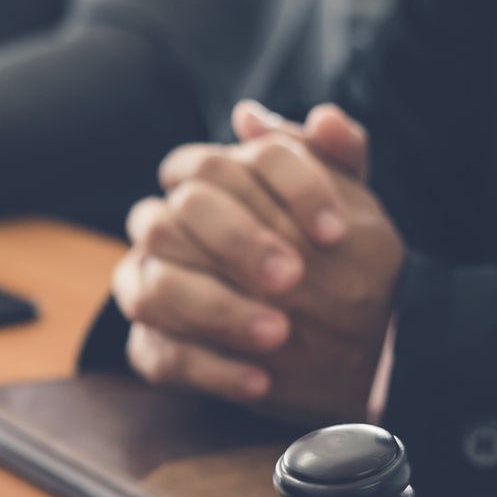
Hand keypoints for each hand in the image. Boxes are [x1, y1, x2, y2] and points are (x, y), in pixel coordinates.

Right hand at [113, 102, 401, 422]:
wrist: (340, 336)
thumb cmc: (332, 256)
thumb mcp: (350, 204)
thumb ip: (333, 156)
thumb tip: (292, 117)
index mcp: (200, 182)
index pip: (214, 163)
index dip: (279, 191)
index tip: (335, 231)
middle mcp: (159, 228)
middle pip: (171, 220)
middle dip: (236, 247)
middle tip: (294, 280)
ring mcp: (146, 288)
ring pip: (155, 290)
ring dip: (218, 311)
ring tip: (279, 333)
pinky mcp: (150, 347)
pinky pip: (158, 356)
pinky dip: (211, 370)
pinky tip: (261, 380)